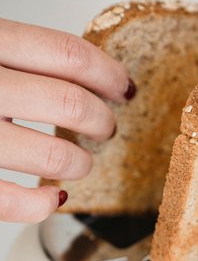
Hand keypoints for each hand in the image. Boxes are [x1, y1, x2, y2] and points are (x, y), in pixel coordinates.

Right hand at [0, 18, 134, 222]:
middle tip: (104, 128)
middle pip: (71, 104)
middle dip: (101, 121)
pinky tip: (53, 199)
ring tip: (79, 164)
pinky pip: (11, 204)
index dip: (108, 74)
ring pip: (54, 158)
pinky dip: (42, 206)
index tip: (123, 88)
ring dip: (80, 165)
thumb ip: (14, 54)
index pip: (68, 54)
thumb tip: (87, 77)